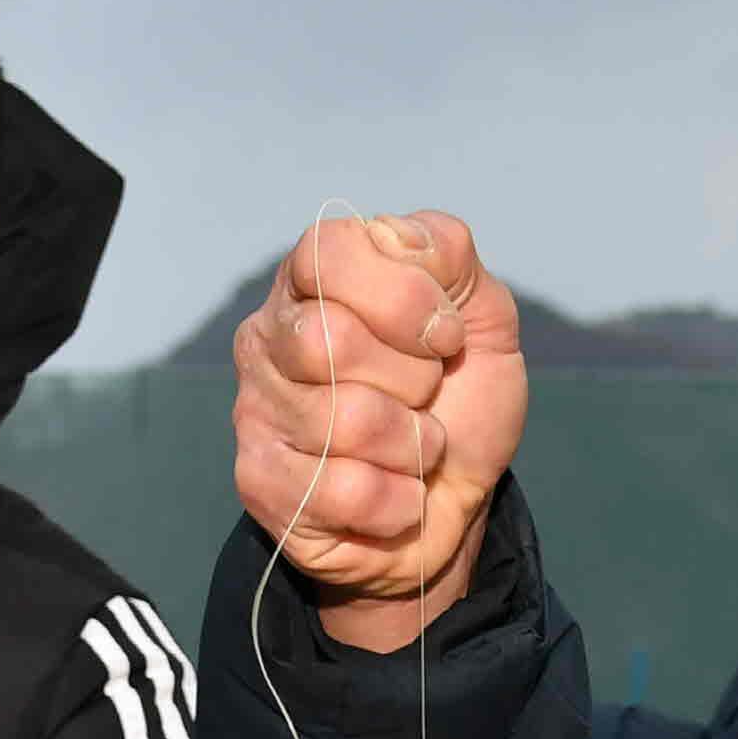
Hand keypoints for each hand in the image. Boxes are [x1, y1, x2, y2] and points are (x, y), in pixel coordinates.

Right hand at [231, 209, 526, 647]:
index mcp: (313, 277)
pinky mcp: (260, 483)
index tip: (444, 337)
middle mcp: (269, 335)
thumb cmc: (458, 399)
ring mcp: (256, 410)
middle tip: (423, 395)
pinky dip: (398, 500)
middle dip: (412, 379)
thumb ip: (446, 254)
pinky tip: (394, 494)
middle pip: (330, 339)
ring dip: (412, 445)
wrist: (456, 501)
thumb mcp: (481, 313)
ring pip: (347, 421)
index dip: (405, 298)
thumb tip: (396, 237)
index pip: (331, 253)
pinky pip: (346, 490)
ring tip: (412, 447)